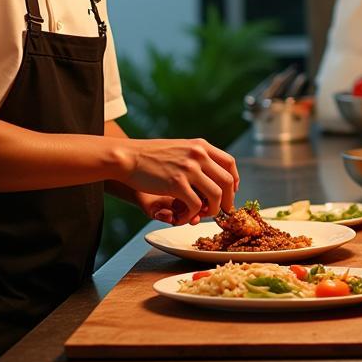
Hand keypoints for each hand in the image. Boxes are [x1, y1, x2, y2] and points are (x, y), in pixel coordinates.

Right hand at [121, 139, 238, 224]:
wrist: (128, 156)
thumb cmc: (150, 155)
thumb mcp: (180, 147)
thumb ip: (196, 157)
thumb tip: (212, 177)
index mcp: (201, 145)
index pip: (229, 163)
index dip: (234, 181)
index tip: (230, 192)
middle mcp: (198, 154)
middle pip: (227, 181)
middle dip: (227, 200)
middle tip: (221, 210)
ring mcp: (189, 168)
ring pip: (216, 196)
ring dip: (212, 210)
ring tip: (201, 215)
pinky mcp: (176, 184)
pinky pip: (195, 206)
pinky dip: (191, 215)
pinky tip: (182, 216)